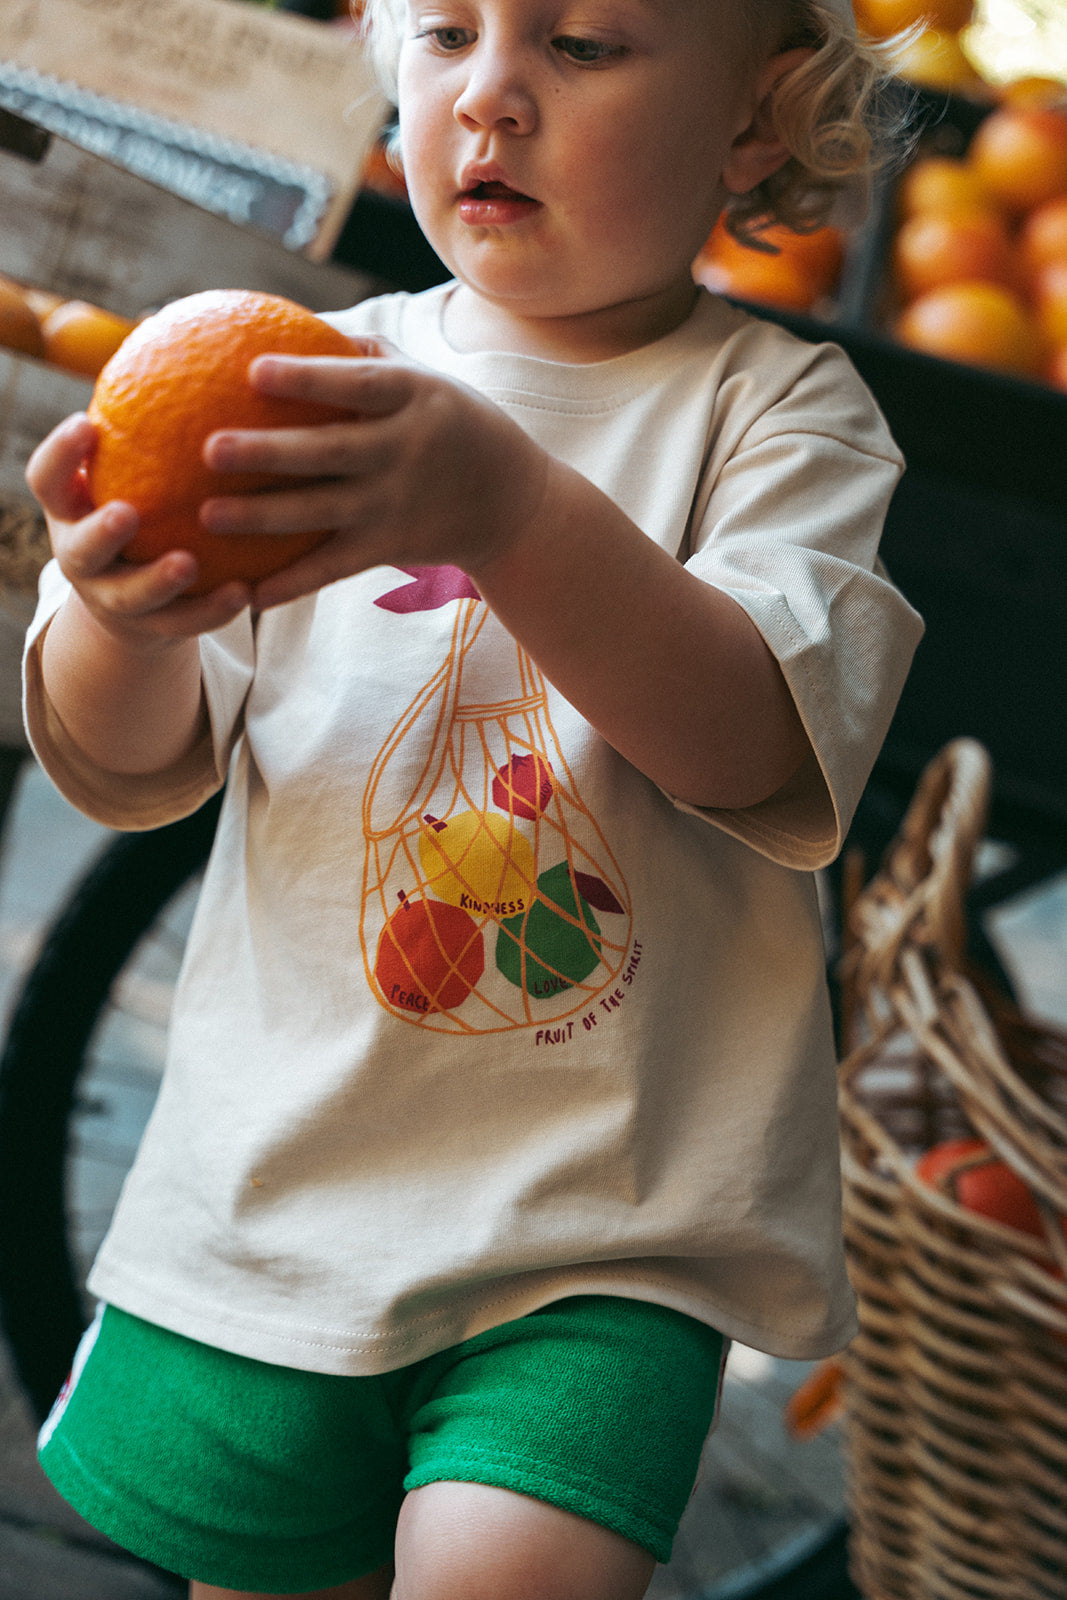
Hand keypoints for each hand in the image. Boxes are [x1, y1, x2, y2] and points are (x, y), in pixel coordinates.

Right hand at [26, 413, 251, 648]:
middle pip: (78, 548)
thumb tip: (179, 325)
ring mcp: (113, 599)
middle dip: (98, 532)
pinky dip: (211, 610)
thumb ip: (152, 415)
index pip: (48, 479)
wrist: (141, 600)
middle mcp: (82, 556)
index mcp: (71, 509)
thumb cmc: (143, 505)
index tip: (86, 424)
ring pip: (129, 596)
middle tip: (127, 512)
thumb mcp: (136, 466)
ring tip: (188, 563)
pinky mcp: (155, 631)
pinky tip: (247, 592)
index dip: (60, 456)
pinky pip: (184, 624)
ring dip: (156, 581)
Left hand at [197, 340, 550, 608]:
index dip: (306, 380)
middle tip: (209, 449)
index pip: (355, 385)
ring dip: (263, 518)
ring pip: (321, 512)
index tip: (252, 371)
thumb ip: (366, 356)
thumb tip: (287, 321)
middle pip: (328, 453)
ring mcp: (395, 504)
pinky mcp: (390, 547)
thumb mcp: (427, 380)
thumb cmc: (453, 424)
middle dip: (268, 452)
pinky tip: (249, 594)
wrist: (513, 502)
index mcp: (414, 398)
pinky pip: (333, 568)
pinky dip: (293, 584)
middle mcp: (404, 451)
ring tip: (207, 517)